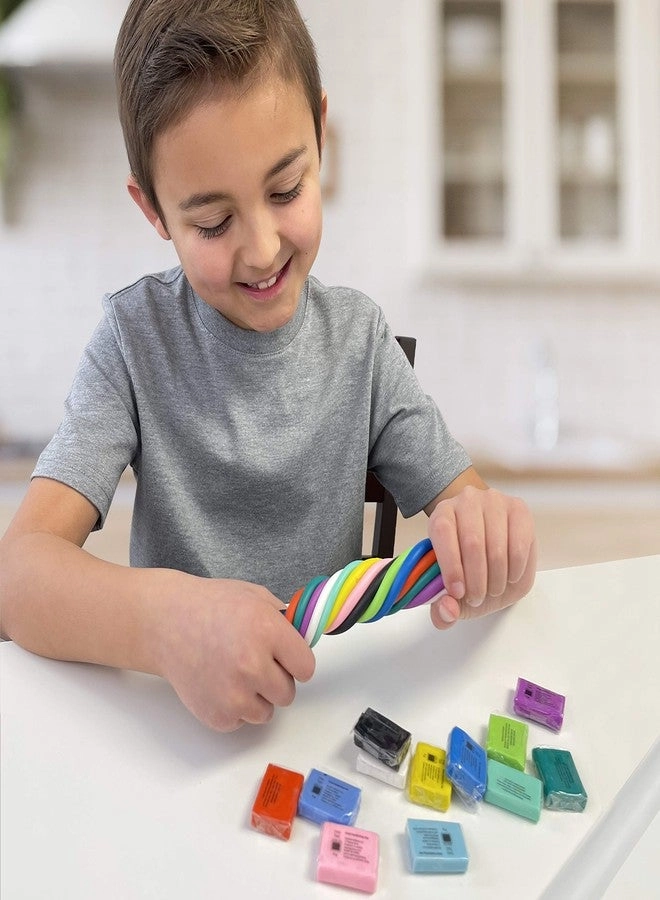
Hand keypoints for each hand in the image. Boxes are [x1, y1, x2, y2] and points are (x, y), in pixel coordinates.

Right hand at [152, 573, 315, 730]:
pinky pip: (242, 721)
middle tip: (252, 662)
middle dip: (275, 679)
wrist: (165, 623)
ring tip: (232, 671)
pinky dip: (233, 707)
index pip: (307, 668)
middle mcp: (253, 665)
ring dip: (255, 697)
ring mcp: (234, 693)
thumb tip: (308, 641)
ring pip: (267, 711)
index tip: (284, 657)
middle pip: (288, 693)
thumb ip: (286, 622)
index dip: (295, 662)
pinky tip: (218, 683)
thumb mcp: (256, 598)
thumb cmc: (211, 606)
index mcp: (267, 632)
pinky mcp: (217, 714)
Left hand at [426, 485, 535, 629]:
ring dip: (496, 578)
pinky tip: (510, 577)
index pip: (442, 532)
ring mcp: (495, 502)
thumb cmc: (467, 568)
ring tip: (493, 590)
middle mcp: (466, 500)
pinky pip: (519, 543)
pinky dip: (515, 568)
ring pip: (496, 545)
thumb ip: (443, 608)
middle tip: (476, 599)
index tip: (457, 592)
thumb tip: (447, 609)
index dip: (450, 565)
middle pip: (472, 542)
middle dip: (476, 579)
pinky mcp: (519, 509)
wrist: (491, 546)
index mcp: (441, 514)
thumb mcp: (451, 591)